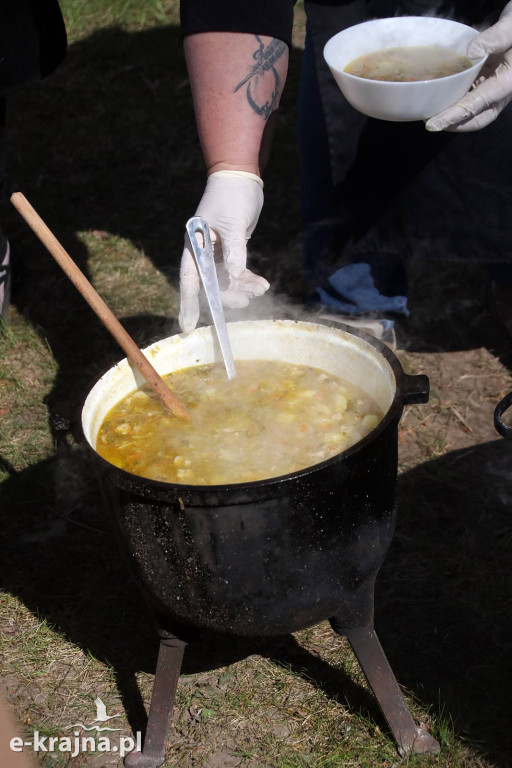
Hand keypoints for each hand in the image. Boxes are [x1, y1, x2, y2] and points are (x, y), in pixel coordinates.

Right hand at [179, 171, 269, 331]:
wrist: (241, 177)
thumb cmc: (232, 196)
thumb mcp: (233, 224)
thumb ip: (234, 252)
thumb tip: (234, 277)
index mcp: (195, 244)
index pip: (190, 279)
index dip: (188, 304)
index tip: (187, 326)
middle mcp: (202, 251)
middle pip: (210, 284)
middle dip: (228, 296)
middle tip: (246, 301)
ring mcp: (216, 252)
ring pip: (227, 281)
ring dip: (243, 288)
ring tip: (261, 289)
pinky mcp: (230, 251)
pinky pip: (238, 272)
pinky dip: (249, 279)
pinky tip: (262, 284)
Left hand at [426, 1, 511, 131]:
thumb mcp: (511, 27)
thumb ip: (494, 38)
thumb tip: (469, 53)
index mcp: (507, 83)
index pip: (476, 105)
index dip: (453, 116)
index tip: (432, 124)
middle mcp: (501, 92)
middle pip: (476, 119)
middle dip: (452, 124)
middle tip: (429, 121)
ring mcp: (494, 89)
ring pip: (472, 111)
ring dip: (452, 114)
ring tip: (430, 110)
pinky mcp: (488, 84)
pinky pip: (471, 98)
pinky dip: (456, 100)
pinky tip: (440, 95)